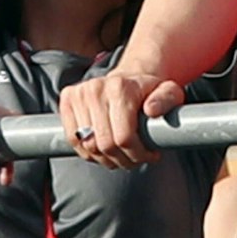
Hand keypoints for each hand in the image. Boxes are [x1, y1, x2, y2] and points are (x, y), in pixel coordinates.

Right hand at [58, 71, 184, 168]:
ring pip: (88, 145)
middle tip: (135, 159)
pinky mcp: (67, 99)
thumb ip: (167, 99)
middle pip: (105, 145)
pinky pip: (73, 139)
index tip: (149, 155)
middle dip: (123, 160)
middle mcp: (96, 88)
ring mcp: (79, 93)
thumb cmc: (149, 90)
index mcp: (120, 88)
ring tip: (120, 155)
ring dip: (105, 159)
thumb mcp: (169, 92)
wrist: (128, 77)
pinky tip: (102, 150)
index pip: (123, 137)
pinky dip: (87, 152)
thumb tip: (151, 110)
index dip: (137, 155)